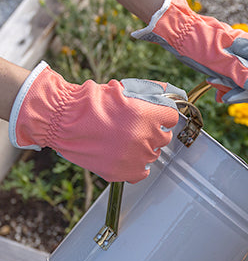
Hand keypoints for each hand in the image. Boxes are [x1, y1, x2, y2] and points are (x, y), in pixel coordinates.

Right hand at [9, 62, 185, 182]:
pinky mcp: (123, 172)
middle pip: (164, 137)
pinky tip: (125, 154)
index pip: (172, 118)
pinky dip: (137, 165)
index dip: (162, 115)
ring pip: (153, 154)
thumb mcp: (123, 88)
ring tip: (124, 140)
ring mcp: (135, 157)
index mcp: (147, 115)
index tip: (155, 116)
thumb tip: (171, 93)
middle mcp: (144, 137)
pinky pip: (142, 172)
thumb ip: (152, 91)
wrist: (62, 121)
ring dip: (144, 147)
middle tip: (135, 127)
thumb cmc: (90, 103)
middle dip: (153, 131)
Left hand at [132, 0, 247, 102]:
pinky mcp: (229, 62)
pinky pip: (235, 81)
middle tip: (225, 96)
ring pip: (247, 83)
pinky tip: (214, 86)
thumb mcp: (218, 61)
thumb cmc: (194, 41)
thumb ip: (245, 74)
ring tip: (214, 85)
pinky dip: (226, 87)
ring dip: (232, 90)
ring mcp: (240, 56)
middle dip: (245, 93)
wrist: (173, 29)